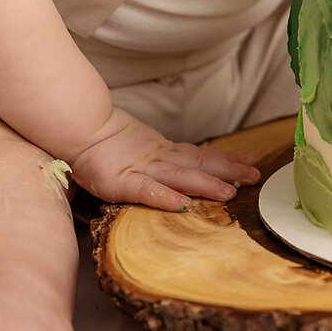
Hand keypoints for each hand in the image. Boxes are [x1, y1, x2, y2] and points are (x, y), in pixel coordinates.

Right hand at [65, 107, 259, 210]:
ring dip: (207, 184)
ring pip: (179, 177)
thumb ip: (154, 157)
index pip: (200, 155)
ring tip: (232, 192)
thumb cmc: (101, 140)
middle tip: (255, 177)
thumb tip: (180, 169)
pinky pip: (146, 191)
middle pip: (199, 165)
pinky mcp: (120, 181)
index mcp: (161, 151)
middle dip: (229, 171)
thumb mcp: (135, 147)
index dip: (226, 159)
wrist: (75, 125)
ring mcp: (140, 169)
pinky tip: (184, 205)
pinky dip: (165, 197)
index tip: (250, 163)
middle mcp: (157, 159)